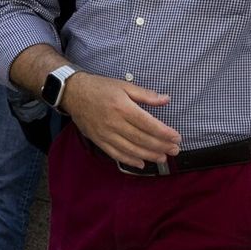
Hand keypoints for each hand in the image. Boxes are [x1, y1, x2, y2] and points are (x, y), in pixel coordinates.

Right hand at [61, 73, 179, 167]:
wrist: (73, 93)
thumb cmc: (100, 87)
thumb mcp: (124, 85)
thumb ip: (145, 94)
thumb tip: (166, 99)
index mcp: (123, 107)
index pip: (148, 124)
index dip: (164, 133)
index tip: (177, 137)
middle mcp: (114, 122)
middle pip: (142, 139)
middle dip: (161, 146)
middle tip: (175, 150)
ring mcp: (105, 133)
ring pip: (131, 149)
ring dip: (149, 155)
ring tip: (163, 158)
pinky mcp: (98, 140)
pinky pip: (115, 154)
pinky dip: (129, 160)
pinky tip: (141, 163)